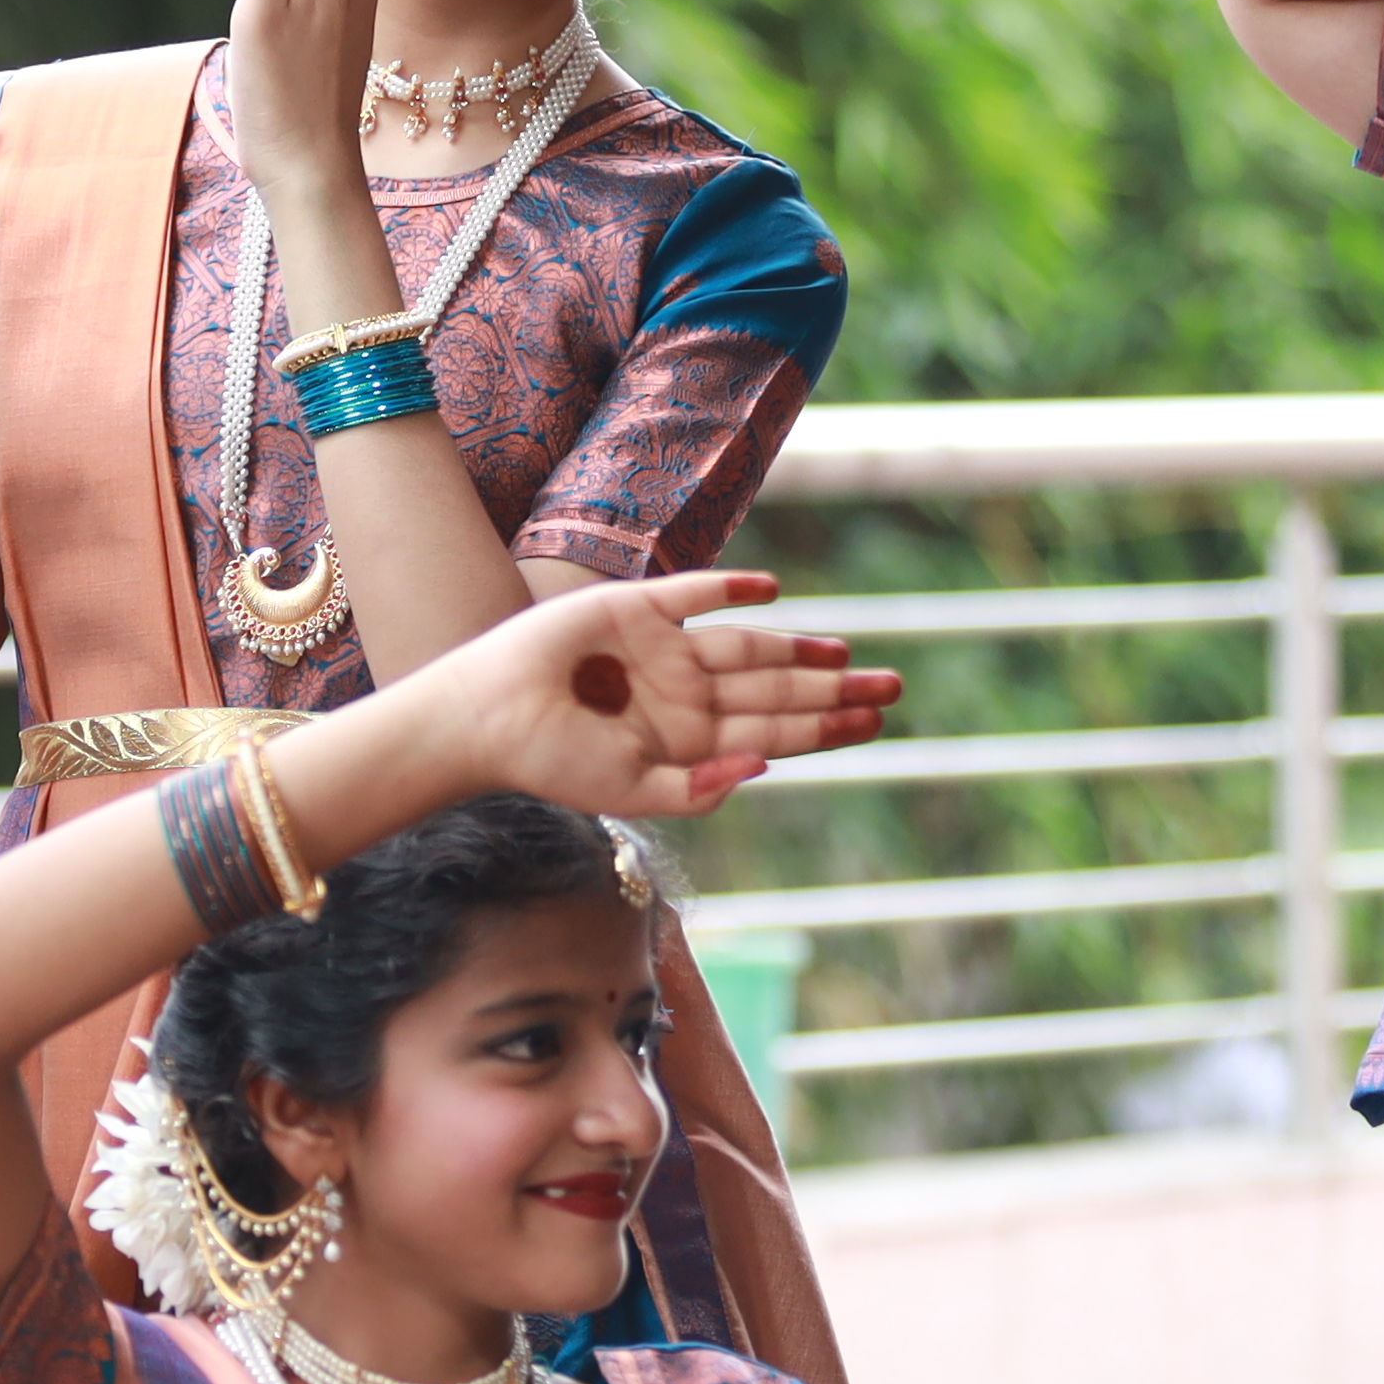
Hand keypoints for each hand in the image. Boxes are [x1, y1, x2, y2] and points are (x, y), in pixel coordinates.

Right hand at [358, 569, 894, 823]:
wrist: (488, 719)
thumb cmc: (551, 763)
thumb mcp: (632, 793)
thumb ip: (697, 790)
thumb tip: (766, 767)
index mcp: (689, 740)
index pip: (773, 731)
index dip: (825, 727)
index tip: (875, 723)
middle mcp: (685, 694)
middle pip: (776, 688)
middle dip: (834, 691)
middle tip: (894, 686)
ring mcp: (663, 650)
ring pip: (749, 646)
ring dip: (798, 647)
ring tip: (848, 652)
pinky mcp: (634, 609)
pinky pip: (693, 594)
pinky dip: (731, 590)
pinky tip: (771, 591)